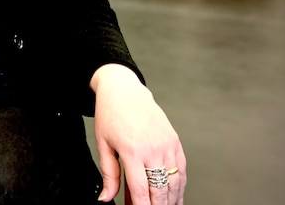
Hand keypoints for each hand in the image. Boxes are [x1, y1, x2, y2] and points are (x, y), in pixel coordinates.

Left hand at [91, 64, 185, 204]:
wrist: (124, 90)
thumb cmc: (110, 114)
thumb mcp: (103, 144)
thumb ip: (108, 174)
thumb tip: (106, 198)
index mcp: (132, 150)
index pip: (141, 191)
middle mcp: (153, 149)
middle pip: (160, 190)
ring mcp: (167, 145)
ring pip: (174, 183)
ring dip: (170, 201)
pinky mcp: (174, 141)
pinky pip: (181, 170)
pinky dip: (179, 187)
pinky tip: (174, 196)